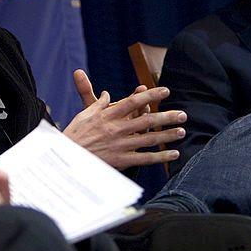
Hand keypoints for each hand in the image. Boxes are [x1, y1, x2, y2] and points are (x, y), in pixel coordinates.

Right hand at [63, 69, 185, 168]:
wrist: (67, 159)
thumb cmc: (74, 135)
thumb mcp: (84, 115)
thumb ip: (99, 104)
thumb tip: (108, 94)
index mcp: (108, 116)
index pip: (133, 102)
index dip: (150, 95)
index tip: (165, 90)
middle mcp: (116, 129)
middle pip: (147, 121)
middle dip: (167, 117)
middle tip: (183, 114)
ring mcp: (120, 145)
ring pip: (149, 139)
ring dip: (167, 136)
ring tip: (182, 131)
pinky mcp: (121, 160)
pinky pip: (144, 158)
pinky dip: (160, 157)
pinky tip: (173, 153)